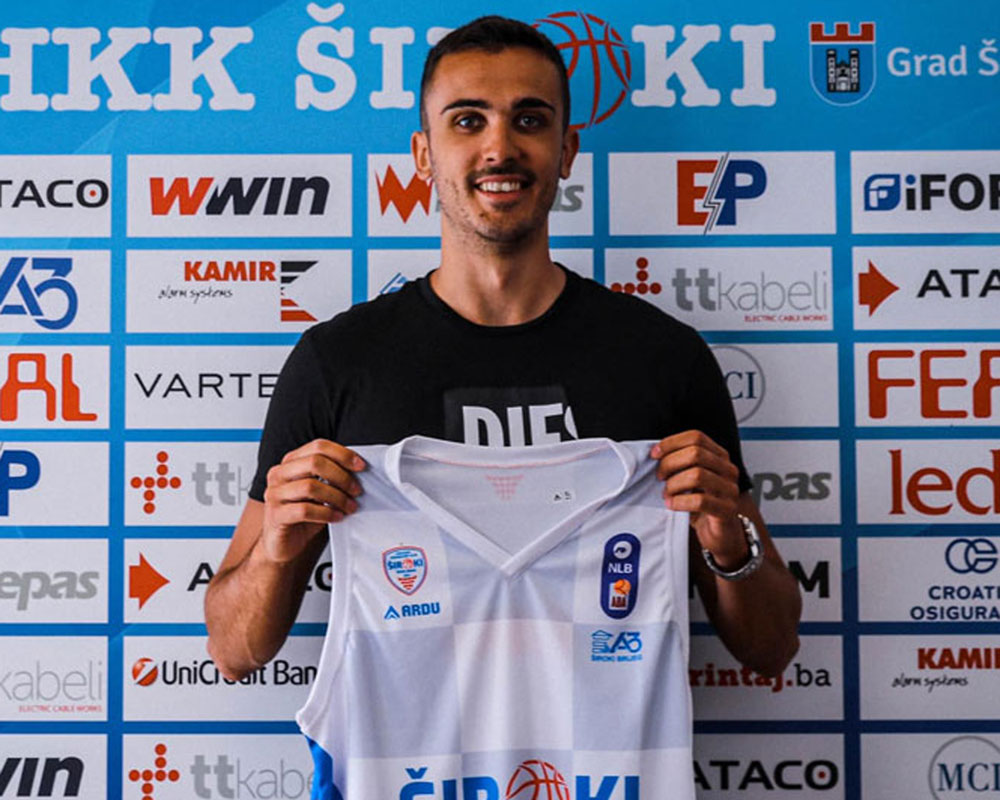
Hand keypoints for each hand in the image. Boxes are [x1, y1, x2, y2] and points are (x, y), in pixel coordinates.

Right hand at [260, 439, 364, 562]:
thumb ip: (331, 477)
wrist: (284, 543)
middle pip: (314, 462)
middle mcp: (279, 474)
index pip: (318, 446)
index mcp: (291, 462)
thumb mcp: (319, 491)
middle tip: (356, 490)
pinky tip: (337, 517)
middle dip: (342, 476)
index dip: (343, 454)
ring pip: (310, 486)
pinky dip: (326, 513)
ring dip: (337, 497)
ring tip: (350, 507)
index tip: (360, 466)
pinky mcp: (275, 515)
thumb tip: (358, 469)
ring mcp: (275, 494)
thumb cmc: (303, 516)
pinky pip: (304, 510)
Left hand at [651, 430, 746, 568]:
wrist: (721, 535)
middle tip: (659, 476)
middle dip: (670, 464)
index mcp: (719, 457)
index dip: (672, 443)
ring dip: (674, 484)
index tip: (655, 454)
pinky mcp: (727, 510)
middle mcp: (728, 470)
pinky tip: (672, 504)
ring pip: (698, 475)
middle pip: (696, 453)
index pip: (696, 437)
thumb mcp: (691, 479)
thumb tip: (656, 453)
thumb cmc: (703, 505)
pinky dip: (680, 501)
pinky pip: (700, 501)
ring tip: (666, 493)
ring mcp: (729, 490)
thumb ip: (681, 464)